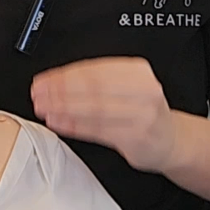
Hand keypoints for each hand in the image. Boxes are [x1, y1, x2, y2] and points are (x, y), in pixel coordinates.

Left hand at [30, 57, 176, 172]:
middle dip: (60, 91)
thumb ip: (97, 82)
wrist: (170, 140)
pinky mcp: (136, 138)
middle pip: (93, 88)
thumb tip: (56, 82)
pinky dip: (75, 126)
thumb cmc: (143, 112)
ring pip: (94, 109)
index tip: (44, 80)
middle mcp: (144, 90)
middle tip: (39, 94)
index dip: (64, 75)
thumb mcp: (128, 86)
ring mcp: (142, 115)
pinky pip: (98, 130)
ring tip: (44, 108)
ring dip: (63, 108)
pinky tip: (59, 123)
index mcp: (138, 71)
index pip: (95, 70)